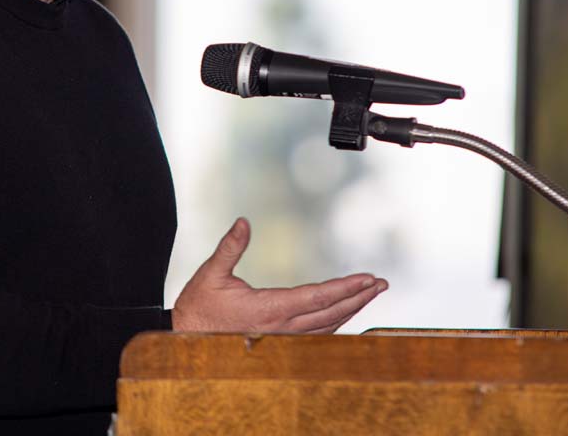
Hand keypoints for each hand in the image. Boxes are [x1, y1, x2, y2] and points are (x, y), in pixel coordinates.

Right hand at [171, 217, 387, 333]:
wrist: (186, 342)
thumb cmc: (198, 308)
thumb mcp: (211, 274)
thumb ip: (230, 247)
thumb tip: (242, 222)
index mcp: (270, 309)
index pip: (318, 297)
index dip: (346, 288)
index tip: (367, 278)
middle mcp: (282, 328)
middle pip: (331, 313)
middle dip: (359, 297)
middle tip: (381, 284)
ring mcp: (283, 340)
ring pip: (328, 327)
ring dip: (352, 310)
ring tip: (370, 294)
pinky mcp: (280, 344)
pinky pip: (317, 336)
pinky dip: (336, 323)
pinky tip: (345, 314)